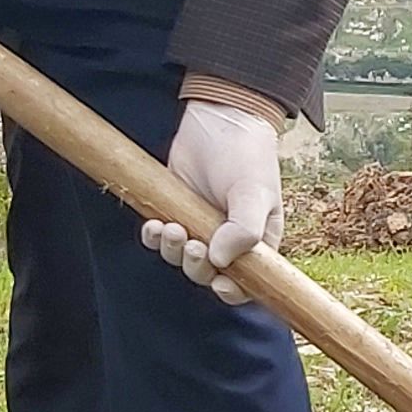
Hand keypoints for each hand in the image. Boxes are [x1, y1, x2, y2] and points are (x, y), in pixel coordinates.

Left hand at [144, 99, 282, 303]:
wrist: (218, 119)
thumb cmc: (247, 155)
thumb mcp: (254, 191)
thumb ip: (245, 228)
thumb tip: (220, 261)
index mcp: (257, 242)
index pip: (248, 283)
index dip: (233, 292)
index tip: (220, 283)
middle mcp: (228, 241)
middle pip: (208, 275)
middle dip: (197, 268)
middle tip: (193, 246)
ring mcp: (199, 228)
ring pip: (181, 259)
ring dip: (173, 252)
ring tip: (171, 228)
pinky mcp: (173, 212)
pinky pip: (159, 240)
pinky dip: (153, 239)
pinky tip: (154, 224)